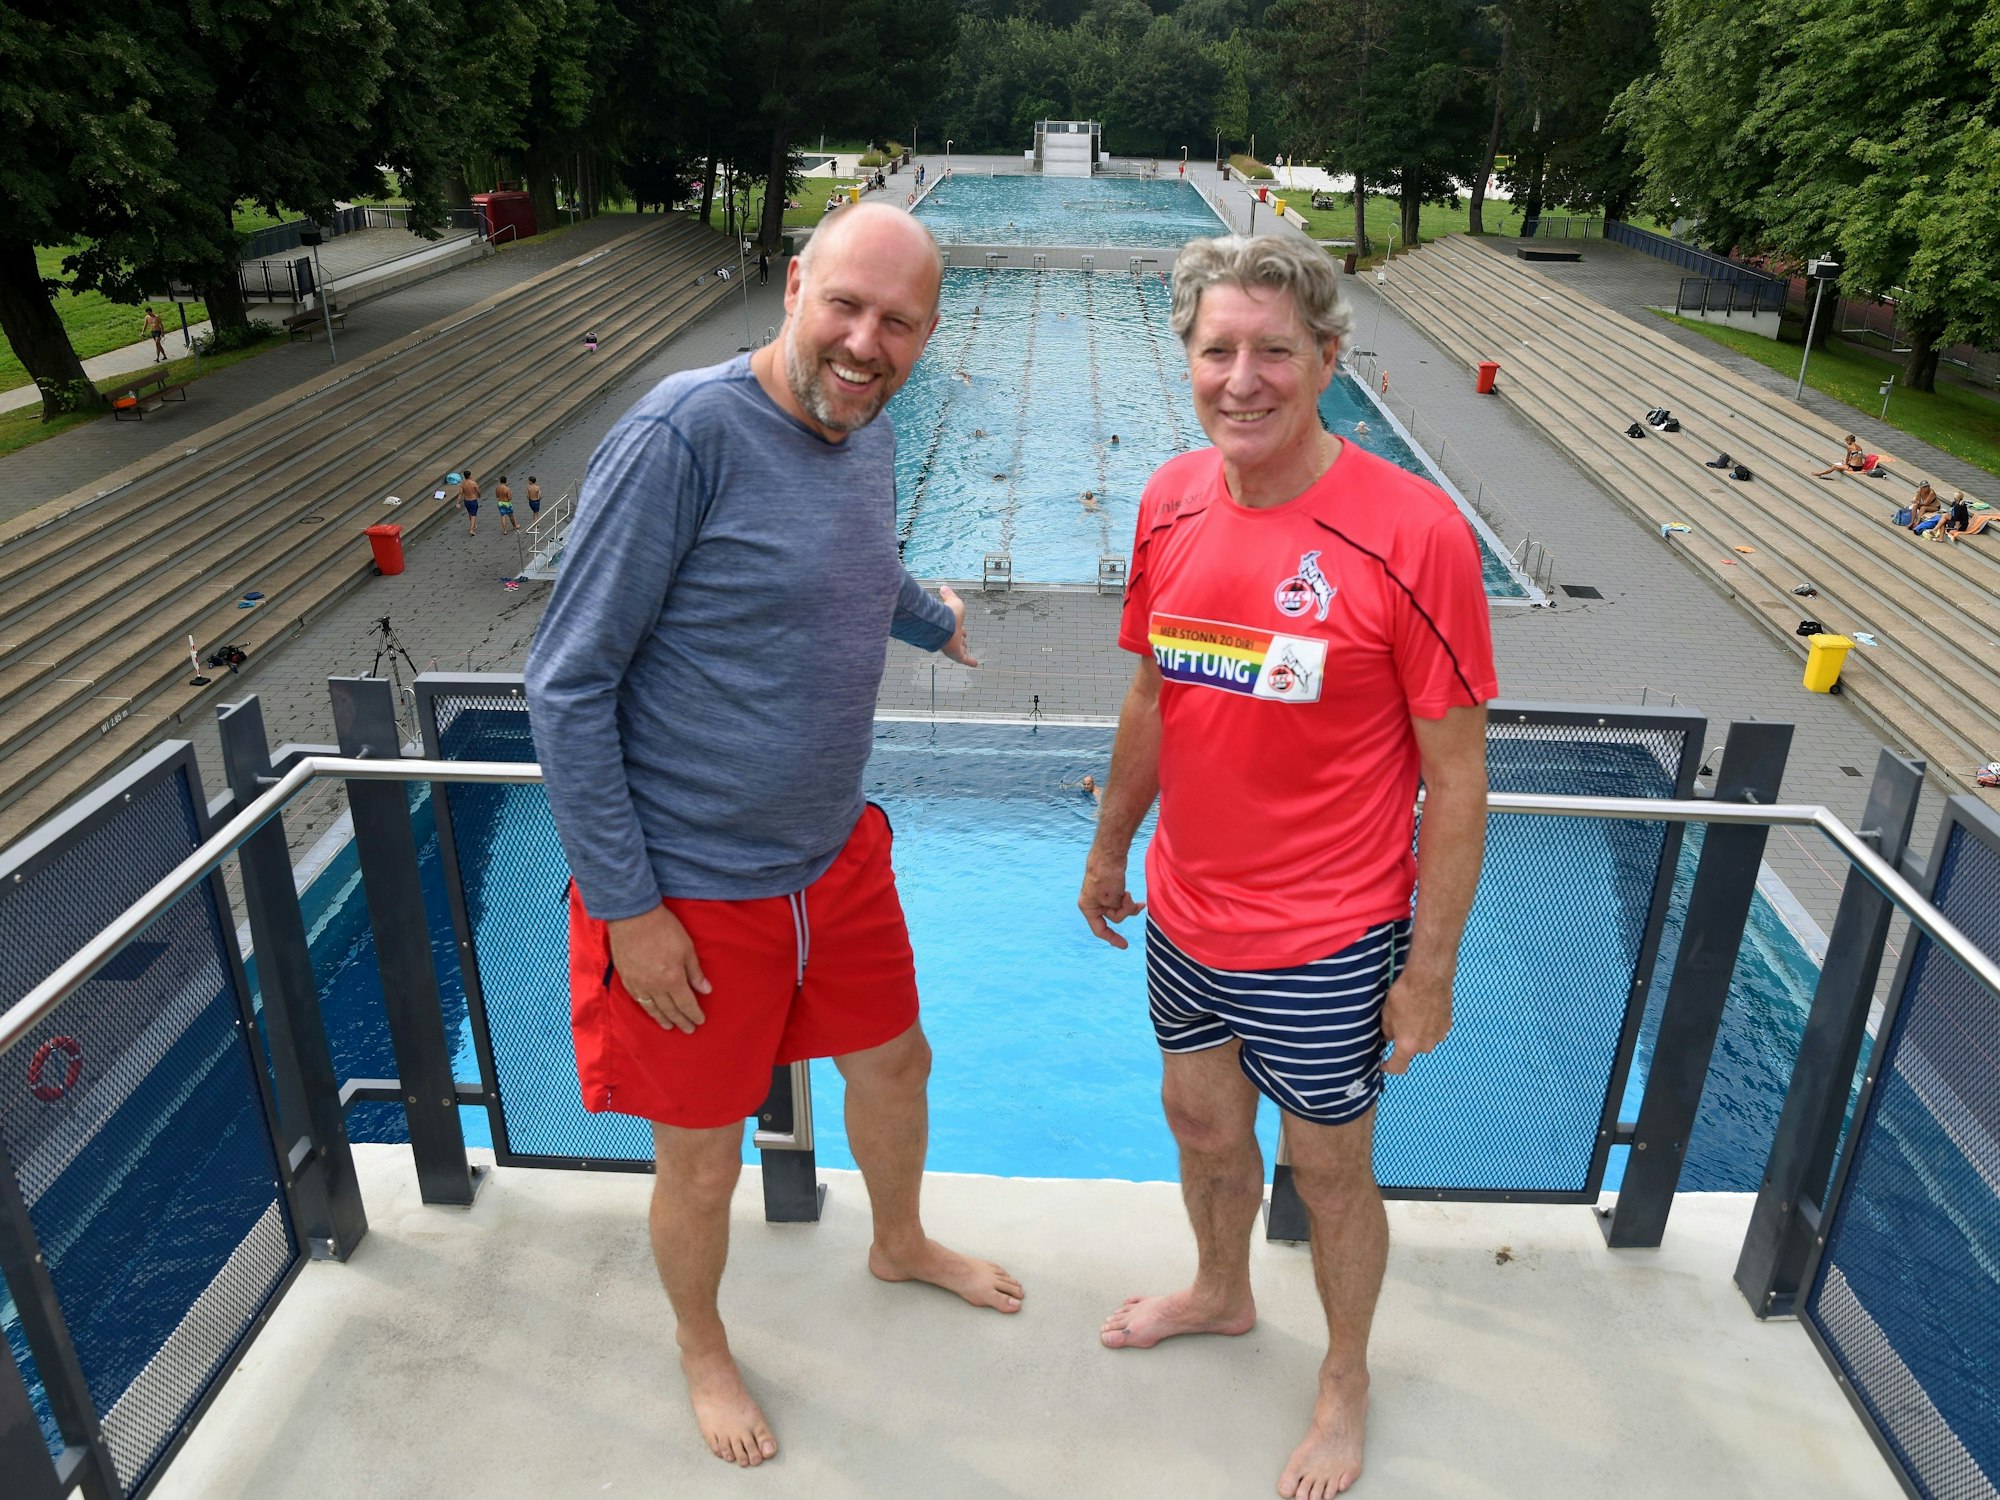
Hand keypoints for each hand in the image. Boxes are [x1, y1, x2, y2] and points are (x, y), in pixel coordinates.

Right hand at [607, 905, 711, 1032]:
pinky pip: (637, 999)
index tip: (700, 1021)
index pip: (686, 1004)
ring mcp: (638, 984)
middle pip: (670, 1009)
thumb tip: (706, 990)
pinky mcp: (626, 978)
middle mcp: (655, 987)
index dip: (693, 1014)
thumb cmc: (663, 929)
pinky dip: (646, 1008)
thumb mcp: (686, 948)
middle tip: (688, 1030)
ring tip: (669, 1026)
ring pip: (652, 1008)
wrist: (633, 917)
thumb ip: (695, 972)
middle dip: (681, 1020)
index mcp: (672, 980)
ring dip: (662, 1018)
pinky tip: (650, 1010)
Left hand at [938, 585, 979, 666]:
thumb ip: (948, 595)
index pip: (957, 629)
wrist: (943, 626)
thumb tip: (943, 587)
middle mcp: (952, 637)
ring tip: (966, 651)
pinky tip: (975, 664)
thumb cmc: (948, 614)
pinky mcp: (957, 655)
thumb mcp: (952, 601)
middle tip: (963, 640)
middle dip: (961, 640)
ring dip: (964, 650)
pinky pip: (965, 660)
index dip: (961, 629)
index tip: (962, 630)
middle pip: (958, 640)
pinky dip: (970, 662)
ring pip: (961, 649)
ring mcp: (954, 647)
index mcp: (952, 626)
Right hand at [1078, 847, 1144, 947]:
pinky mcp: (1111, 890)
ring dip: (1128, 904)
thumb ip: (1116, 911)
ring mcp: (1102, 897)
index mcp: (1088, 908)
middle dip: (1124, 911)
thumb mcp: (1112, 900)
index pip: (1100, 930)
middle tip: (1130, 899)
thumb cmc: (1106, 876)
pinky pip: (1122, 901)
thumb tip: (1125, 912)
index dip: (1112, 938)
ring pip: (1120, 909)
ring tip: (1130, 894)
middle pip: (1114, 918)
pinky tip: (1131, 893)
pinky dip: (1128, 899)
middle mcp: (1093, 904)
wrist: (1109, 854)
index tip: (1125, 945)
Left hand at [1380, 968, 1451, 1073]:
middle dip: (1405, 1040)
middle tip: (1398, 1023)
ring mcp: (1439, 1035)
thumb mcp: (1387, 1013)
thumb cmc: (1405, 994)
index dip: (1389, 1067)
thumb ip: (1388, 1031)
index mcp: (1408, 1045)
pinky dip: (1429, 1024)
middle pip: (1412, 1050)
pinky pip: (1435, 1030)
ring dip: (1418, 1032)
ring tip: (1413, 1012)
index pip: (1398, 1067)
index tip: (1384, 1064)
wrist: (1429, 976)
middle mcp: (1426, 1045)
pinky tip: (1424, 1009)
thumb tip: (1390, 1036)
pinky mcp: (1448, 1024)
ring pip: (1425, 1039)